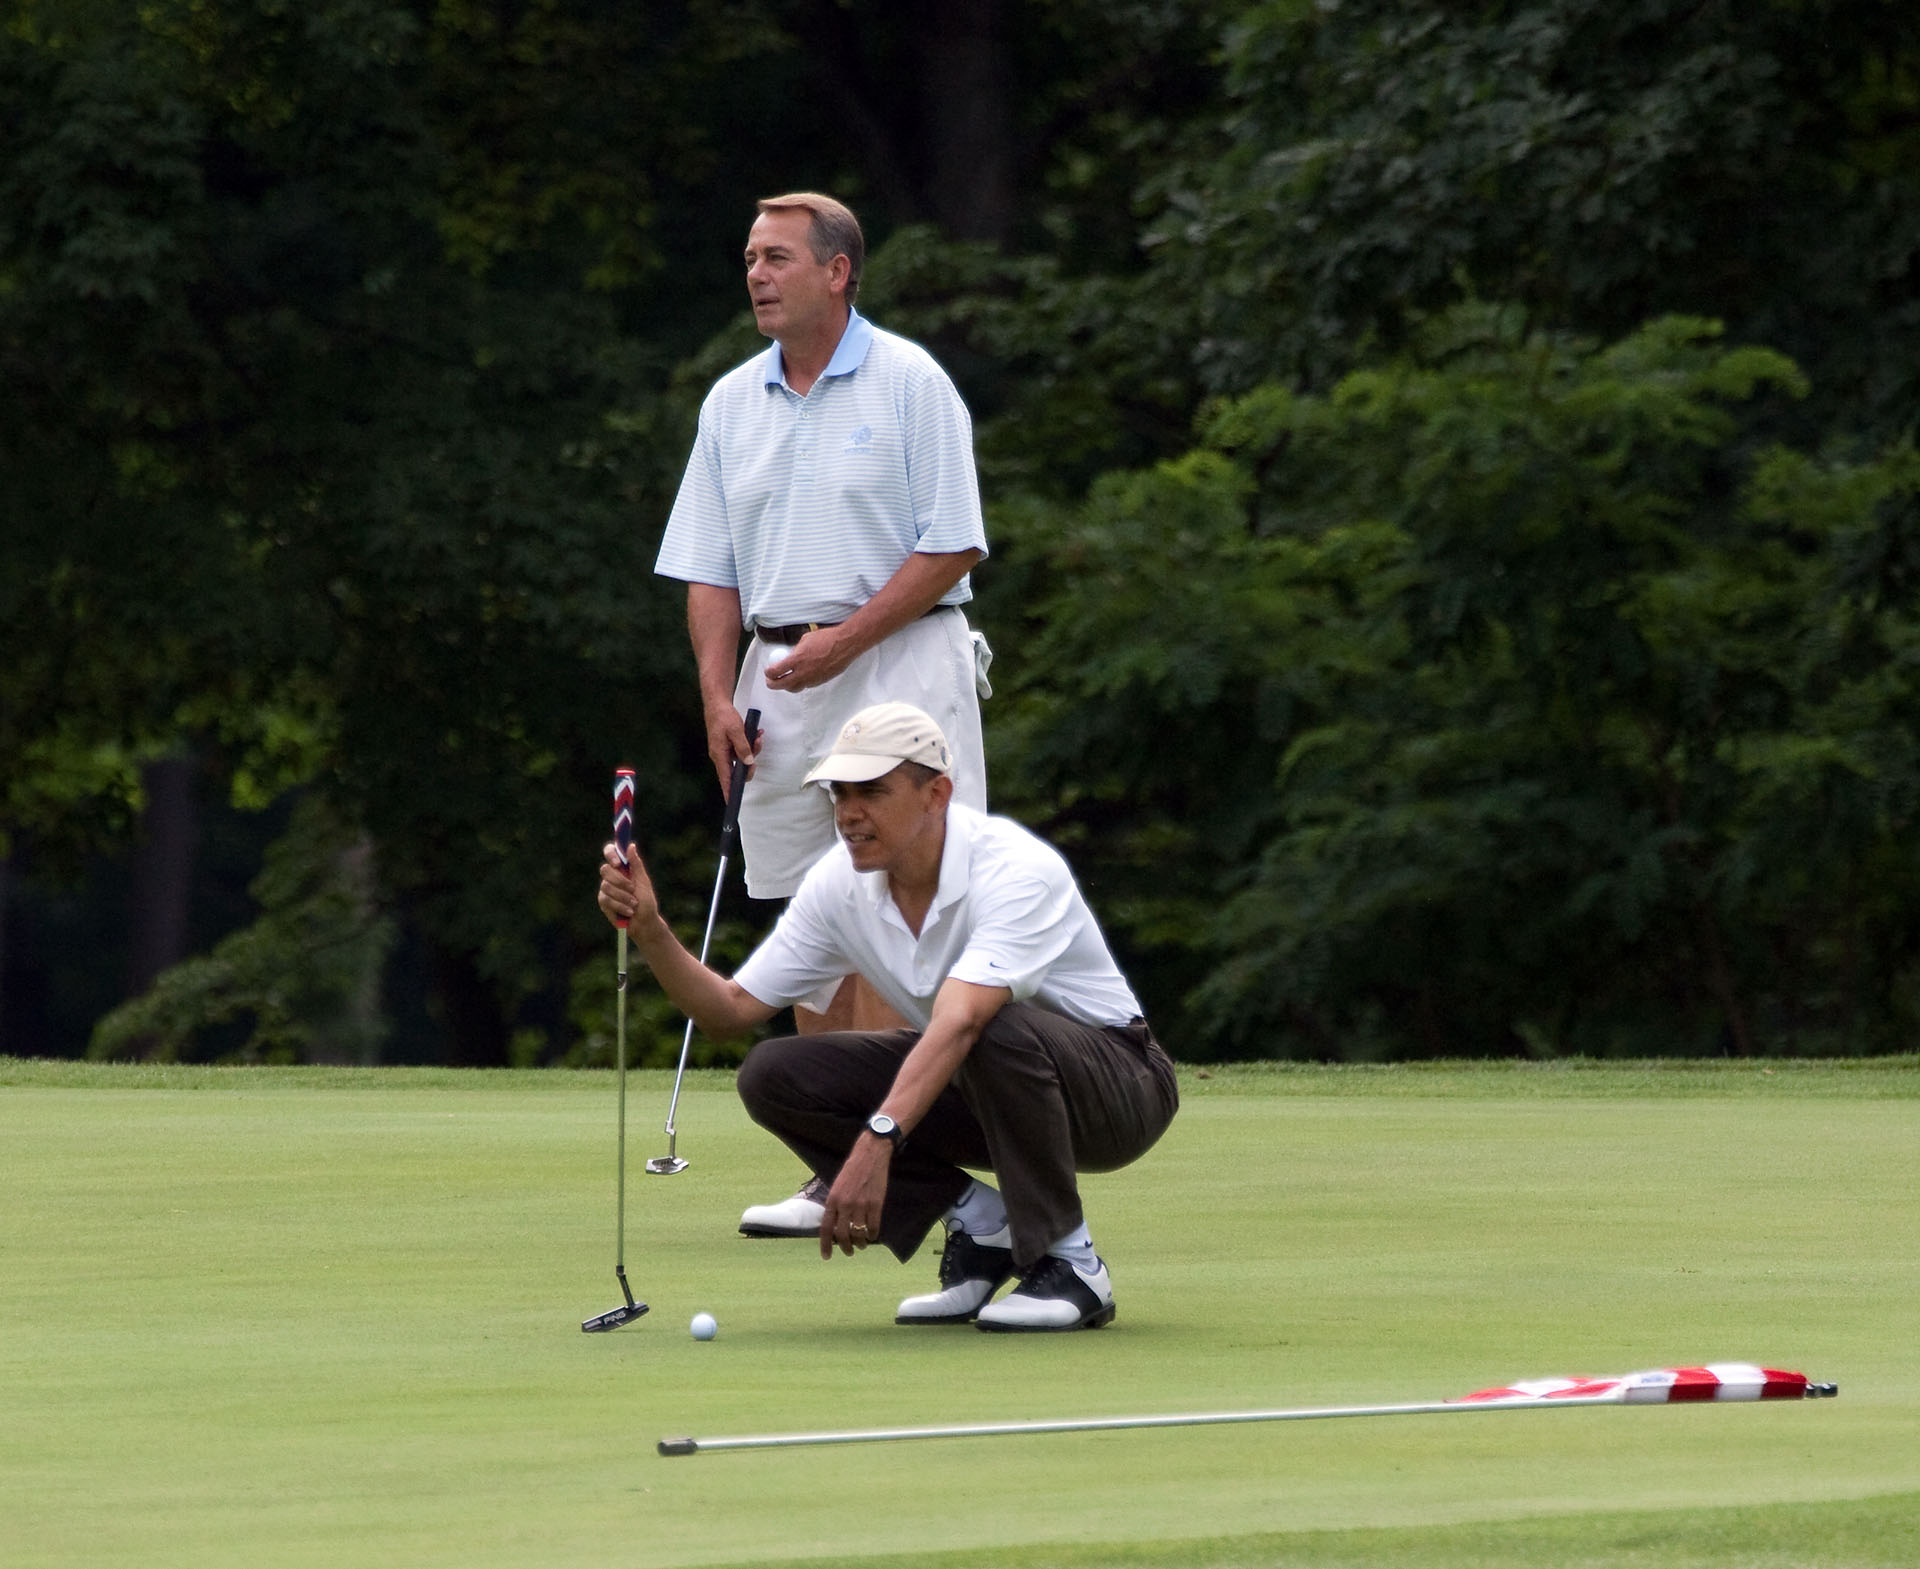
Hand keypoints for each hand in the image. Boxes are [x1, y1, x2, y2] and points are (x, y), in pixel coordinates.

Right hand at [596, 840, 661, 931]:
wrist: (644, 923)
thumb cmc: (646, 902)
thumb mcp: (643, 882)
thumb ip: (636, 865)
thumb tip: (631, 846)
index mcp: (623, 868)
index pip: (610, 853)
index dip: (611, 854)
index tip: (617, 863)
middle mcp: (612, 877)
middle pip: (605, 869)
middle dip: (620, 881)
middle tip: (633, 889)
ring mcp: (606, 889)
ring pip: (606, 886)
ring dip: (623, 896)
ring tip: (634, 904)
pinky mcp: (603, 902)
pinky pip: (606, 900)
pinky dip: (620, 906)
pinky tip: (628, 912)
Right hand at [703, 704, 758, 797]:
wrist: (717, 702)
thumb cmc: (722, 715)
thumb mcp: (736, 731)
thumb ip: (743, 747)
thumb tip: (748, 762)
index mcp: (719, 754)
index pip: (725, 778)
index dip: (729, 790)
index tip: (732, 801)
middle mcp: (720, 755)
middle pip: (737, 768)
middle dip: (750, 761)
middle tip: (757, 747)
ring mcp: (724, 750)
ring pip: (742, 758)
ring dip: (752, 748)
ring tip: (757, 736)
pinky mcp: (728, 744)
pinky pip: (741, 749)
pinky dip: (749, 743)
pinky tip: (755, 735)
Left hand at [763, 627, 855, 693]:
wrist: (844, 645)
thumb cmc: (826, 639)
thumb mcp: (805, 640)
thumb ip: (795, 651)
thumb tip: (789, 656)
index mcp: (797, 659)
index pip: (776, 671)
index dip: (768, 673)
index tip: (767, 671)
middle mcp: (804, 672)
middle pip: (782, 685)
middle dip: (772, 684)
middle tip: (770, 682)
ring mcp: (812, 679)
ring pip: (795, 688)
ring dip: (787, 685)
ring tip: (784, 681)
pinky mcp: (820, 681)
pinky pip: (806, 685)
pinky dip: (801, 682)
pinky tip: (801, 676)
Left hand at [819, 1134, 890, 1258]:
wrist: (870, 1155)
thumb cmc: (852, 1169)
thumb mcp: (837, 1186)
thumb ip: (835, 1205)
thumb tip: (834, 1226)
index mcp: (833, 1199)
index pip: (826, 1228)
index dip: (825, 1245)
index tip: (826, 1256)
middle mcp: (845, 1204)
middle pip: (843, 1235)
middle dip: (845, 1248)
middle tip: (849, 1252)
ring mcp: (861, 1205)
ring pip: (859, 1234)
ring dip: (860, 1243)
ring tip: (861, 1244)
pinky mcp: (876, 1204)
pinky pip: (874, 1228)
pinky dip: (873, 1235)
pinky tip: (872, 1236)